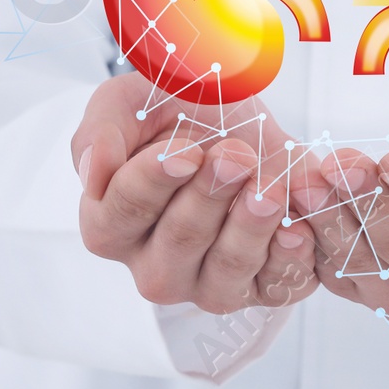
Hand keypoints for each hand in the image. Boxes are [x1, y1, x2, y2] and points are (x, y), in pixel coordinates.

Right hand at [71, 73, 321, 316]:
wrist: (245, 117)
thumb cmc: (181, 111)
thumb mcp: (135, 99)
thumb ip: (103, 129)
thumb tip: (93, 172)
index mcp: (113, 222)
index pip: (118, 218)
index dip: (150, 185)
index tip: (183, 151)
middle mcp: (154, 263)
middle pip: (174, 248)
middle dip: (207, 198)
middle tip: (234, 155)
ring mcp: (206, 282)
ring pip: (222, 277)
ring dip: (248, 229)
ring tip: (267, 187)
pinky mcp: (258, 286)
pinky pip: (274, 289)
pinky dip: (287, 261)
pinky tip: (295, 228)